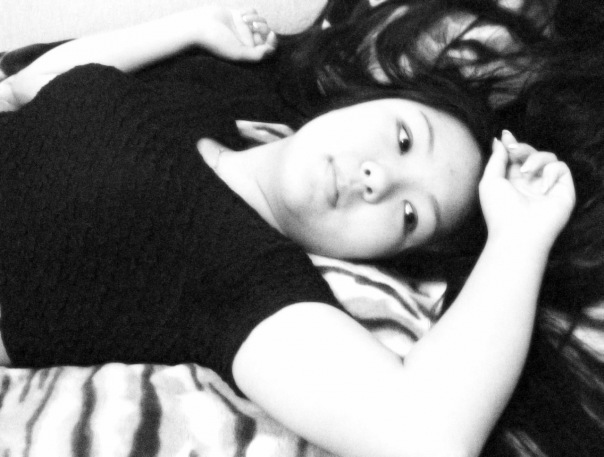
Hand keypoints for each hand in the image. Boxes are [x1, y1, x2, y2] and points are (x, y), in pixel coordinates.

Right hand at [194, 7, 276, 61]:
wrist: (198, 28)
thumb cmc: (217, 44)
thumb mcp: (239, 54)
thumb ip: (257, 56)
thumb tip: (271, 49)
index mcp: (249, 53)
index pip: (269, 49)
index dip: (273, 42)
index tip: (271, 34)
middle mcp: (247, 42)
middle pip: (266, 33)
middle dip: (264, 28)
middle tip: (254, 26)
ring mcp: (243, 29)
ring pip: (261, 21)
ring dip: (256, 18)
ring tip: (243, 19)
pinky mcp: (238, 16)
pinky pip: (253, 11)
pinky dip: (250, 12)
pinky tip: (240, 15)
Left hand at [479, 130, 574, 249]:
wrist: (518, 232)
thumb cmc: (499, 210)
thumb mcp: (490, 181)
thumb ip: (496, 159)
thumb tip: (499, 140)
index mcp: (511, 182)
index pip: (515, 158)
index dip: (512, 145)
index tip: (506, 135)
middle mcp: (530, 183)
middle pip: (531, 154)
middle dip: (521, 149)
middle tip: (514, 151)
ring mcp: (546, 186)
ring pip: (547, 157)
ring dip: (535, 159)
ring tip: (525, 173)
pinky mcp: (563, 189)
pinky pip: (560, 167)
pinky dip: (550, 172)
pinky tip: (542, 188)